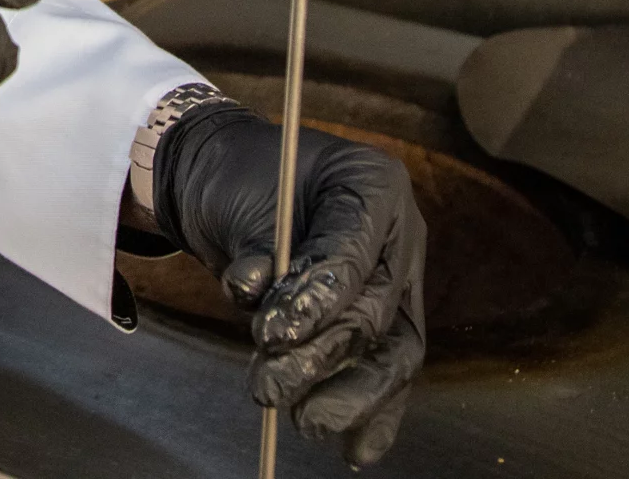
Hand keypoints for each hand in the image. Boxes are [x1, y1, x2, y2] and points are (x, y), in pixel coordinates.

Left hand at [155, 100, 425, 467]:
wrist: (231, 180)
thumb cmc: (238, 179)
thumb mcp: (242, 203)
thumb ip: (259, 256)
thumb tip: (261, 304)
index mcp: (373, 185)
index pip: (355, 253)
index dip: (319, 299)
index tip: (272, 333)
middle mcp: (397, 234)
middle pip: (375, 310)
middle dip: (322, 356)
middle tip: (269, 384)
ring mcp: (394, 280)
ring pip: (394, 351)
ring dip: (350, 396)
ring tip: (304, 420)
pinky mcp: (379, 321)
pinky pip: (386, 369)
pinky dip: (373, 413)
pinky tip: (357, 450)